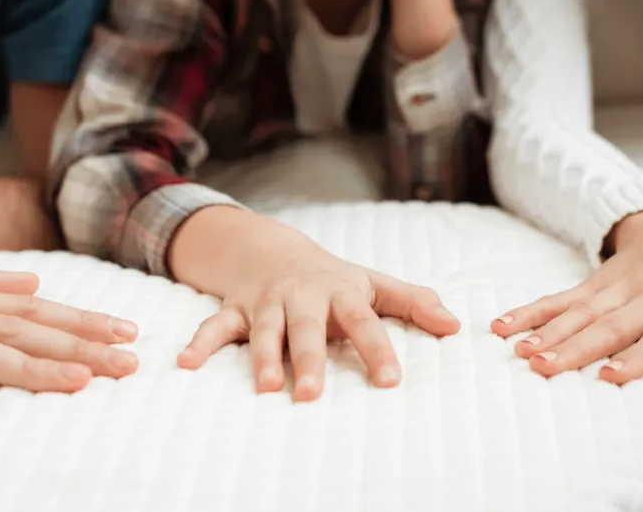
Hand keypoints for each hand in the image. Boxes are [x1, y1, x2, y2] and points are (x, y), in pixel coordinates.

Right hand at [171, 209, 459, 400]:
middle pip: (305, 329)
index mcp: (339, 293)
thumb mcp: (372, 283)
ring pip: (263, 331)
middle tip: (312, 395)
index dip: (376, 350)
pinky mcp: (235, 309)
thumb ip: (413, 302)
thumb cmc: (330, 277)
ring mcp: (265, 303)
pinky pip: (215, 327)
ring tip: (265, 388)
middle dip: (307, 360)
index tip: (389, 382)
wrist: (270, 247)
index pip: (364, 322)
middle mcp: (301, 297)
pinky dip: (200, 344)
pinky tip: (185, 364)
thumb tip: (456, 325)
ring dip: (260, 359)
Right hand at [490, 205, 642, 382]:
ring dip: (546, 332)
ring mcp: (616, 288)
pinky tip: (501, 326)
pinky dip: (529, 312)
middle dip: (575, 348)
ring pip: (579, 312)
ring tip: (521, 352)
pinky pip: (558, 298)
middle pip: (612, 326)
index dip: (639, 356)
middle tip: (544, 367)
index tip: (610, 376)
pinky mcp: (592, 284)